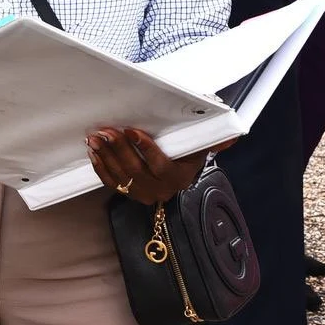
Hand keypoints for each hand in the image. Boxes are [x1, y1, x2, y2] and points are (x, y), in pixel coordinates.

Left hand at [85, 127, 224, 205]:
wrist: (176, 173)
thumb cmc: (187, 154)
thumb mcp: (200, 148)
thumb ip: (214, 140)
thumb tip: (231, 137)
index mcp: (179, 177)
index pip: (160, 165)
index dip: (145, 148)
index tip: (132, 131)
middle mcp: (161, 190)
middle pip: (136, 170)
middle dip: (118, 149)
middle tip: (106, 131)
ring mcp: (143, 194)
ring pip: (121, 175)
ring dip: (105, 155)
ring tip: (95, 138)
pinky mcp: (129, 193)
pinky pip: (111, 182)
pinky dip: (100, 167)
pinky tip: (93, 151)